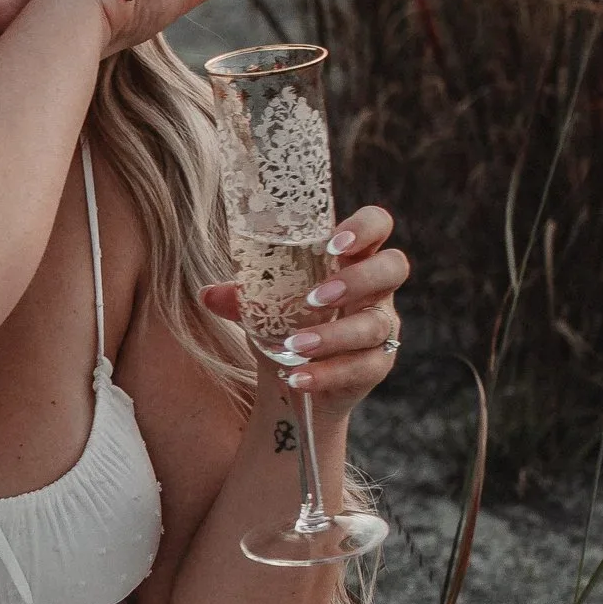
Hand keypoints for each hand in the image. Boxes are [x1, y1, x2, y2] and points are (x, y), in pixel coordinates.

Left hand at [203, 205, 406, 409]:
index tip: (333, 243)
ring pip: (373, 325)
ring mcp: (380, 327)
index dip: (364, 227)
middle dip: (357, 279)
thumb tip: (209, 294)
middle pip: (394, 267)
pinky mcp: (377, 364)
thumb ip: (241, 297)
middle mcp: (375, 289)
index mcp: (352, 259)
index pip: (377, 225)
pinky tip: (296, 377)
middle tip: (313, 298)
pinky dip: (325, 373)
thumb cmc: (287, 324)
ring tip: (293, 346)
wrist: (296, 377)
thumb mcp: (263, 306)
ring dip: (332, 334)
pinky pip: (360, 368)